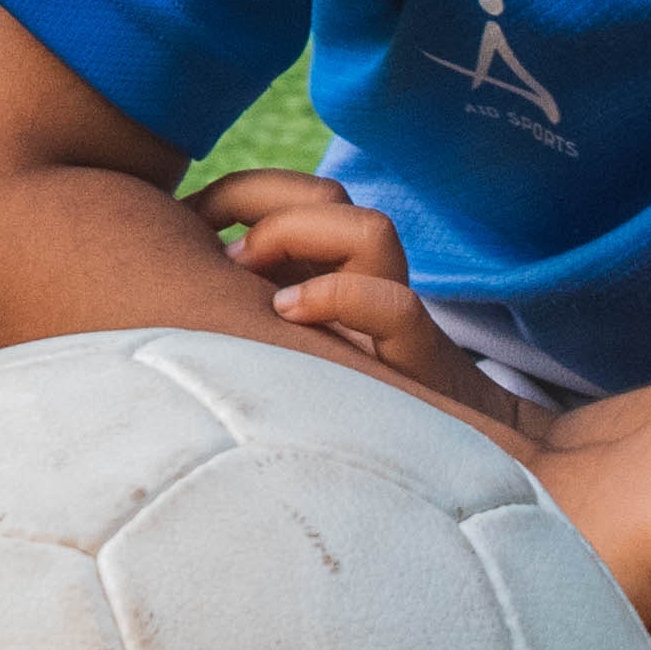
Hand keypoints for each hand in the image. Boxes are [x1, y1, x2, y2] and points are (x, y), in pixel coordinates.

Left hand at [182, 169, 532, 433]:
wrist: (462, 458)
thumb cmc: (349, 410)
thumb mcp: (294, 349)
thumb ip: (256, 305)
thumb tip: (188, 268)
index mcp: (337, 274)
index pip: (301, 195)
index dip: (243, 191)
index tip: (188, 214)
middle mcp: (370, 285)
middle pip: (330, 197)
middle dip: (257, 195)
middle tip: (202, 233)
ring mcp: (395, 323)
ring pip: (372, 233)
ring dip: (296, 234)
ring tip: (245, 272)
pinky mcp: (417, 367)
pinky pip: (396, 310)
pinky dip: (338, 296)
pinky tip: (286, 312)